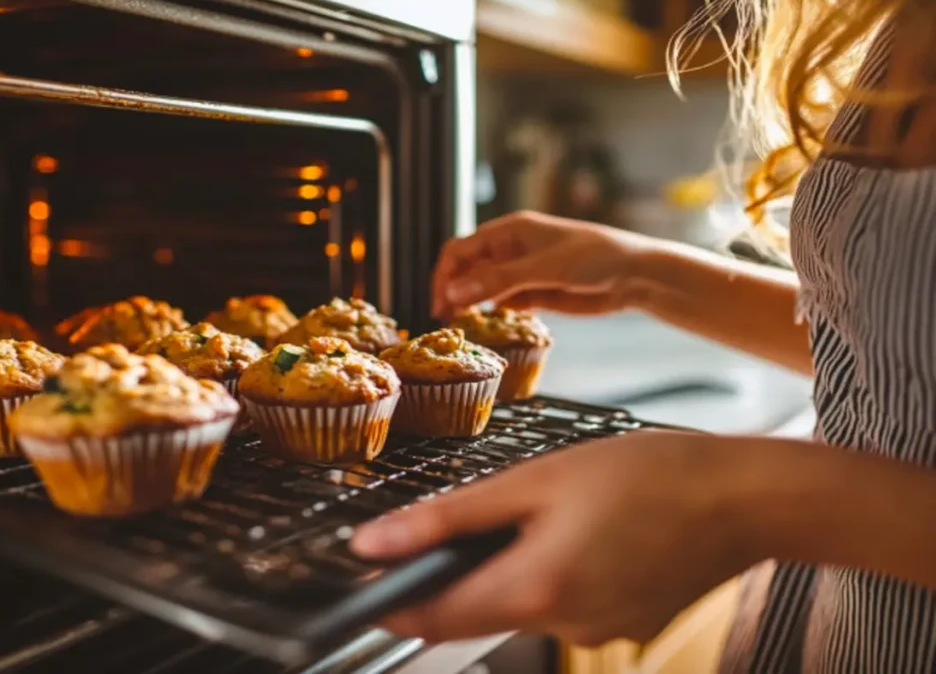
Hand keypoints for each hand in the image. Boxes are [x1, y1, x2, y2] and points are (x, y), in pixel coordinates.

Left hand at [351, 431, 755, 645]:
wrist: (742, 497)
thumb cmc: (649, 475)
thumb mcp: (536, 481)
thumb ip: (450, 518)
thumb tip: (377, 542)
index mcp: (535, 589)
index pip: (430, 618)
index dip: (390, 603)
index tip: (366, 583)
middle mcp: (563, 627)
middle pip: (476, 612)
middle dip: (455, 575)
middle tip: (460, 523)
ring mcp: (597, 633)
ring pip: (522, 604)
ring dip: (510, 568)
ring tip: (542, 511)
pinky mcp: (623, 626)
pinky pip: (566, 604)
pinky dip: (553, 573)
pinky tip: (584, 531)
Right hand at [431, 211, 660, 319]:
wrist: (633, 276)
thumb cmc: (594, 258)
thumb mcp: (543, 268)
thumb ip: (498, 280)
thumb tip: (454, 292)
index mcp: (509, 231)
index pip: (461, 250)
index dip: (445, 275)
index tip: (440, 303)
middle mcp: (510, 250)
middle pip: (468, 270)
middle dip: (454, 293)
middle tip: (446, 322)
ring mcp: (522, 272)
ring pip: (484, 289)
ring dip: (472, 306)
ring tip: (464, 328)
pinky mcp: (535, 293)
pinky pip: (504, 303)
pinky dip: (494, 315)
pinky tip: (492, 328)